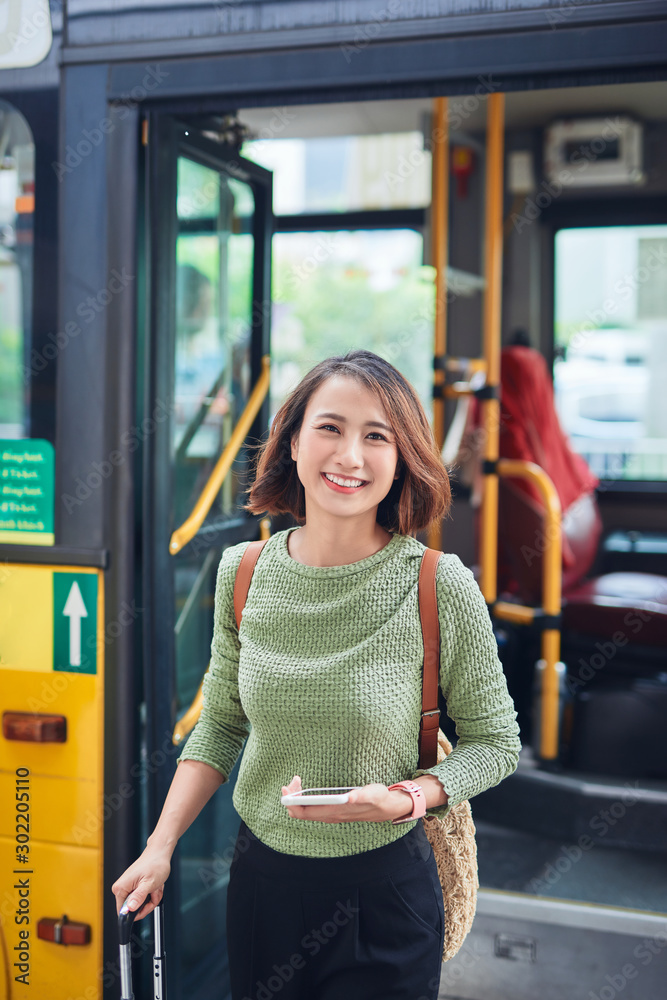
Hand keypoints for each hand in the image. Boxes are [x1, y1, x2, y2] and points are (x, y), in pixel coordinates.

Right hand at [111, 847, 171, 919]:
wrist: (159, 853)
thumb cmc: (155, 864)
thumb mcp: (149, 883)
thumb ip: (139, 896)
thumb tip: (129, 908)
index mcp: (120, 888)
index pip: (123, 913)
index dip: (137, 913)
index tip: (148, 905)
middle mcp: (121, 888)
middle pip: (133, 909)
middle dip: (148, 903)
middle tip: (154, 892)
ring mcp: (127, 887)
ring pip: (140, 904)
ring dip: (151, 898)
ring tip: (156, 887)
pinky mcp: (133, 887)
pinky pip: (142, 898)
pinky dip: (151, 894)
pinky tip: (155, 886)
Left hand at [280, 775, 412, 823]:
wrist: (386, 808)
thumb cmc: (379, 799)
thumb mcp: (373, 794)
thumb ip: (363, 795)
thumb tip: (351, 797)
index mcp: (335, 812)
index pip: (306, 812)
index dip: (292, 802)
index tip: (288, 787)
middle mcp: (330, 816)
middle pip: (301, 812)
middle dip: (291, 798)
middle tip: (292, 781)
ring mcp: (330, 815)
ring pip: (305, 811)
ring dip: (296, 798)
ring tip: (296, 782)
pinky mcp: (332, 811)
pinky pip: (310, 808)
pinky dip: (303, 799)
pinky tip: (304, 788)